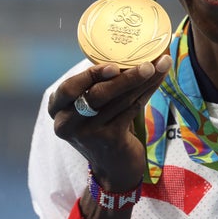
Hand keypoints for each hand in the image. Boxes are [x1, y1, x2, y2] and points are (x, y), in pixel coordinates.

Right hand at [48, 54, 171, 190]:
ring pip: (119, 100)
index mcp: (57, 109)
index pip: (68, 89)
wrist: (114, 169)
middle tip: (148, 63)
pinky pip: (131, 110)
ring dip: (143, 80)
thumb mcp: (90, 108)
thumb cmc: (103, 127)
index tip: (113, 64)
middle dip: (125, 76)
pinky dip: (147, 92)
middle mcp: (67, 123)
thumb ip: (97, 85)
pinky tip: (158, 80)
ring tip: (160, 64)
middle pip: (97, 94)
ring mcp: (88, 134)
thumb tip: (126, 49)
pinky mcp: (109, 141)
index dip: (89, 75)